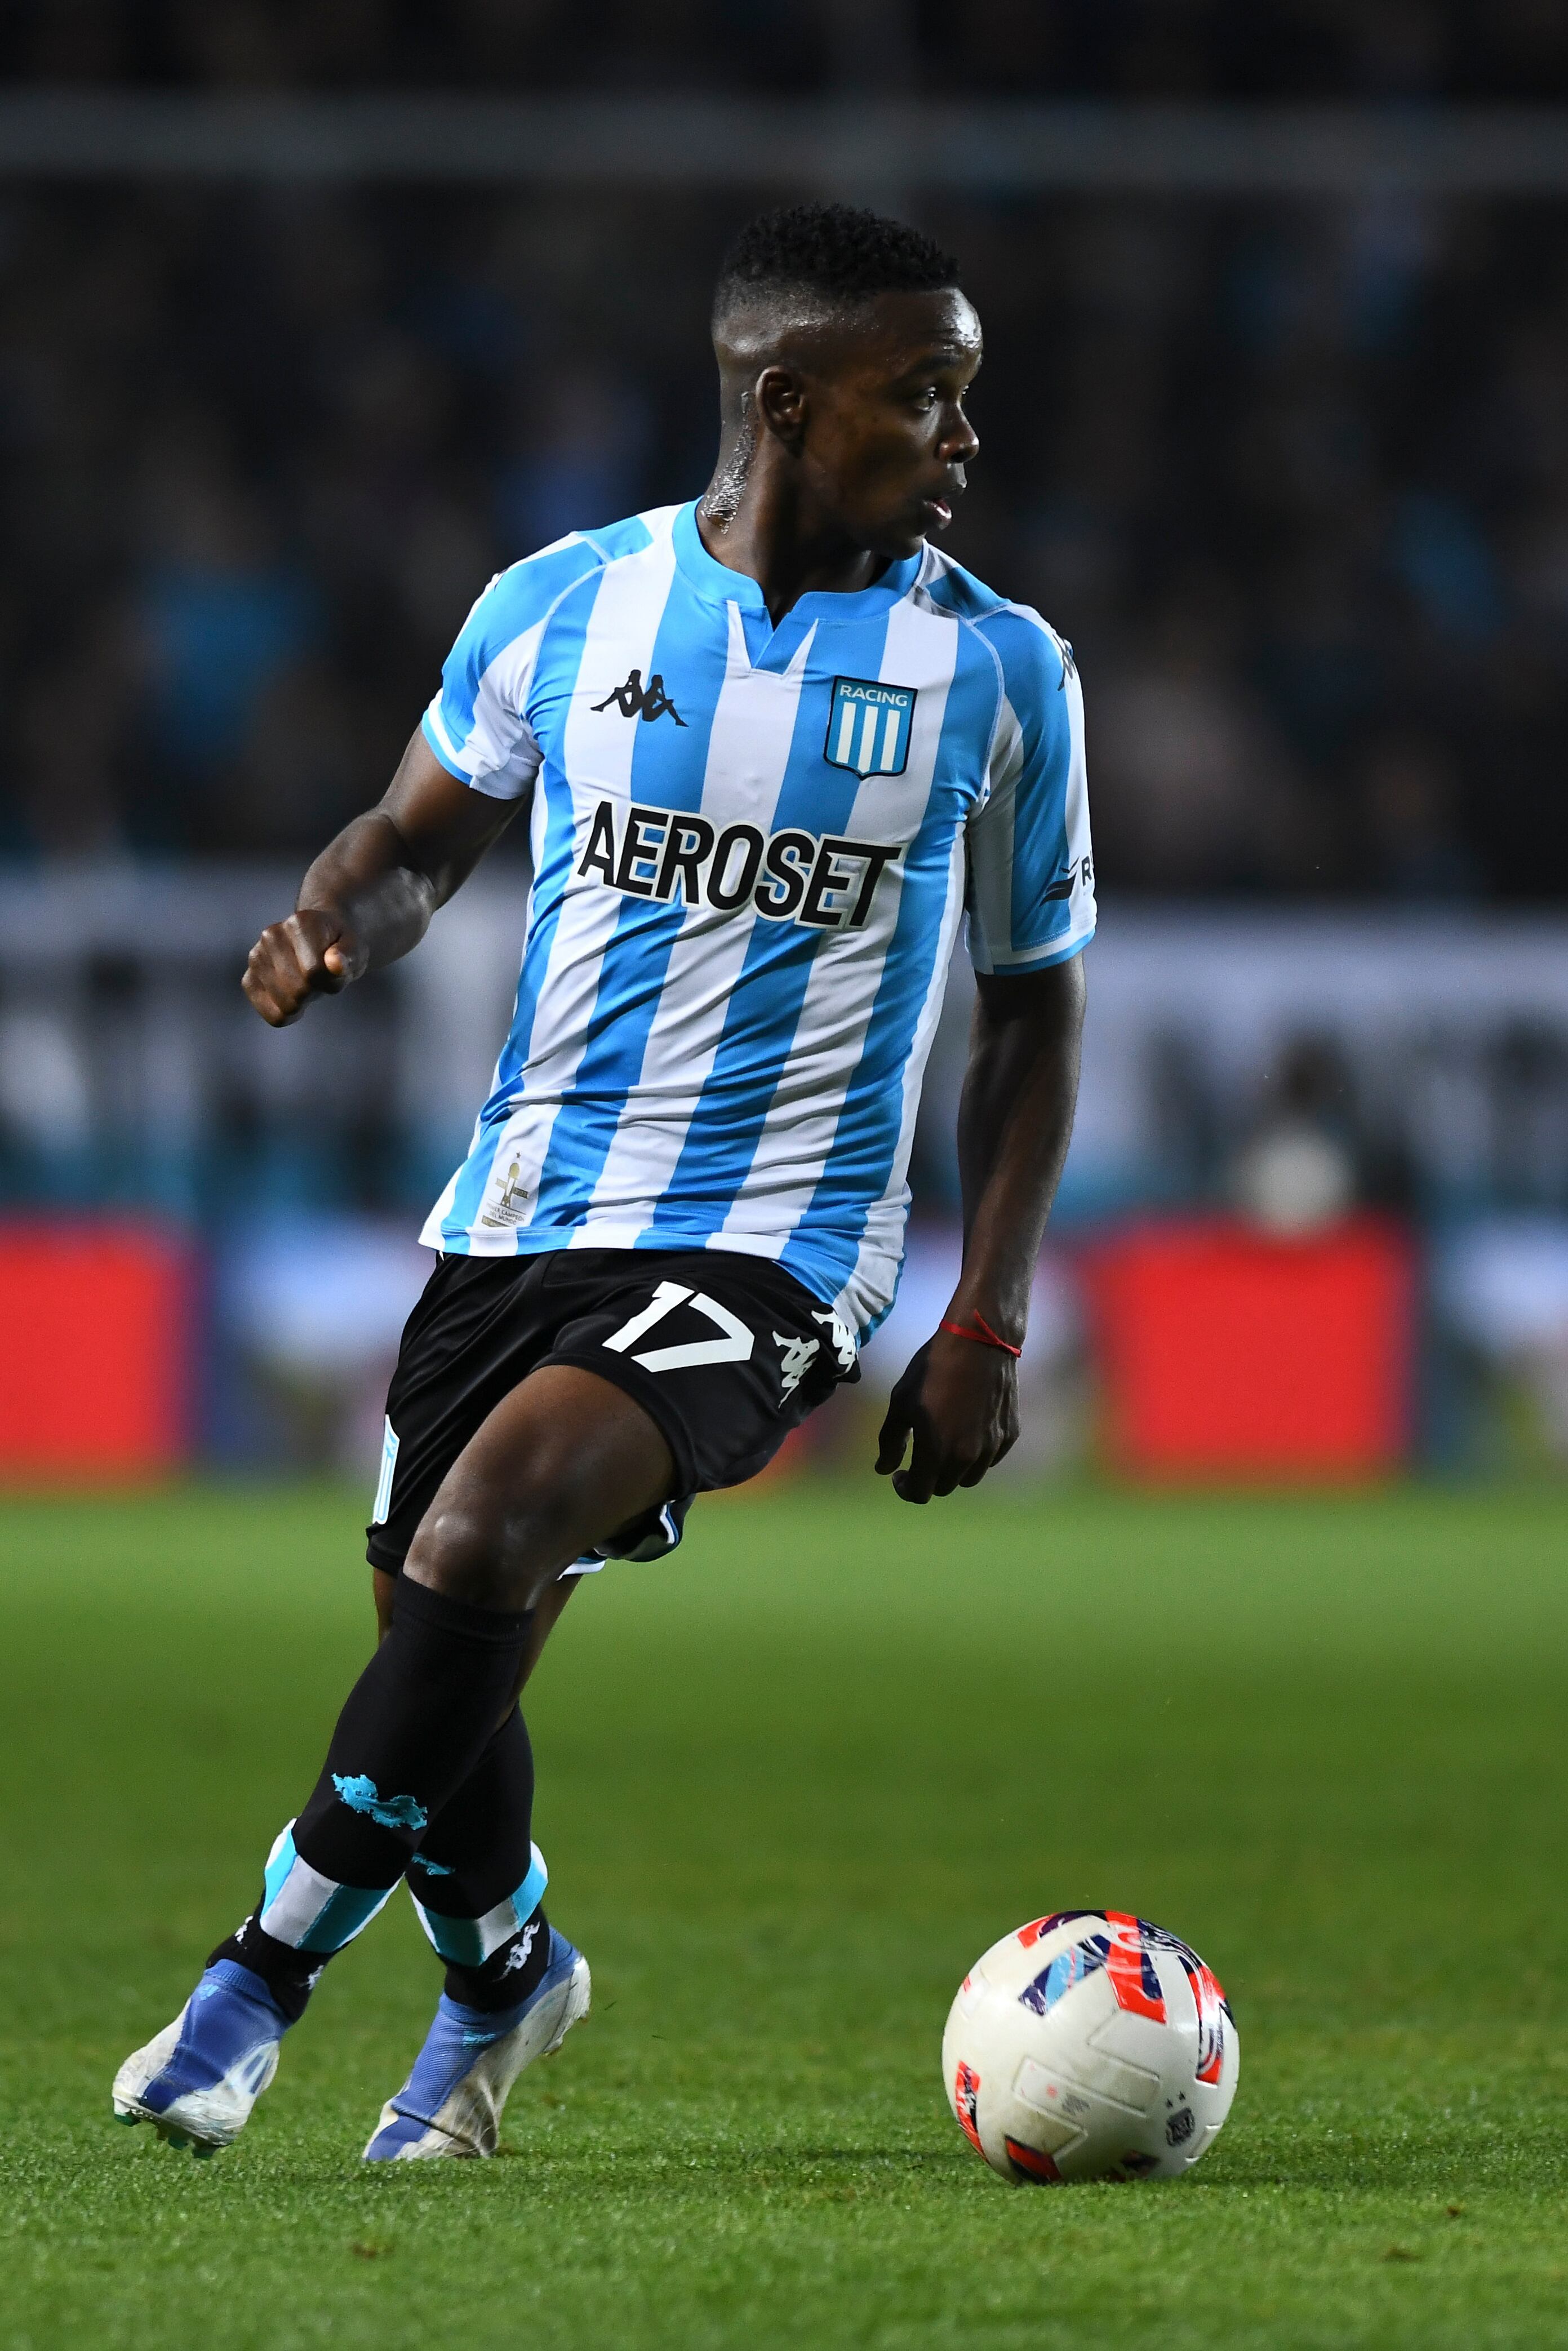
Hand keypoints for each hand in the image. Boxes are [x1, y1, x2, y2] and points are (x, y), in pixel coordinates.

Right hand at [242, 907, 364, 1026]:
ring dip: (304, 1001)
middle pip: (298, 991)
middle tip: (321, 976)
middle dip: (317, 990)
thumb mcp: (355, 948)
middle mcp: (271, 936)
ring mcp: (256, 957)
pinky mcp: (249, 980)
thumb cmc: (339, 946)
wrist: (322, 941)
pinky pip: (272, 1015)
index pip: (314, 972)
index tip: (335, 967)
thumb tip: (335, 964)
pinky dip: (288, 1013)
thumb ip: (348, 955)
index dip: (332, 979)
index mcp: (299, 923)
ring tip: (307, 981)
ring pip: (286, 1005)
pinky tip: (293, 995)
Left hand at [874, 1329, 1019, 1503]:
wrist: (980, 1340)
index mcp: (936, 1451)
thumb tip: (883, 1470)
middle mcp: (967, 1457)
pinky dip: (977, 1454)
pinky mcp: (1010, 1434)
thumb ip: (890, 1441)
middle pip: (945, 1487)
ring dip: (954, 1469)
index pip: (920, 1493)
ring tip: (945, 1442)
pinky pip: (991, 1458)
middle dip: (929, 1477)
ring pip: (970, 1477)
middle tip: (920, 1456)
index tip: (900, 1474)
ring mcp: (992, 1447)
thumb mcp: (901, 1401)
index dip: (906, 1488)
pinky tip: (968, 1430)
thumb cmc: (934, 1368)